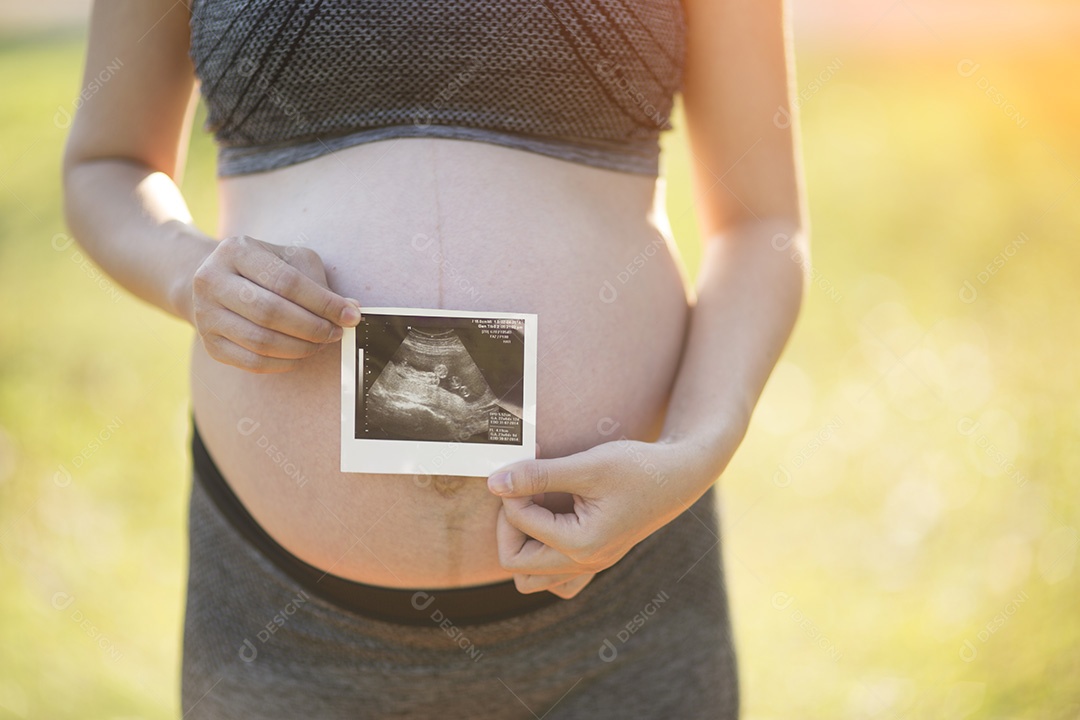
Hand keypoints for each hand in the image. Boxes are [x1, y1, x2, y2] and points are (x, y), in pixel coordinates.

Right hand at [188, 235, 362, 372]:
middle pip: (270, 312)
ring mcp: (206, 314)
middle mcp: (212, 280)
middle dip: (312, 327)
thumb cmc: (263, 269)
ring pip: (261, 341)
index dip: (322, 302)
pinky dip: (283, 363)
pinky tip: (300, 356)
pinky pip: (252, 362)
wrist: (216, 282)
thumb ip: (319, 283)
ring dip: (300, 348)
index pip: (285, 281)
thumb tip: (350, 310)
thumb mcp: (290, 260)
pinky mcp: (210, 343)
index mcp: (236, 251)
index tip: (350, 315)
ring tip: (321, 343)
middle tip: (336, 333)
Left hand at [488, 437, 710, 599]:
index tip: (523, 468)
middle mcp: (585, 563)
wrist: (678, 477)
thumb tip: (495, 483)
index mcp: (582, 544)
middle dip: (509, 525)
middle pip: (516, 565)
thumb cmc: (638, 468)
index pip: (519, 527)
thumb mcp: (586, 465)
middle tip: (522, 491)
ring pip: (531, 579)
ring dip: (522, 546)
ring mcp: (590, 566)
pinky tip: (550, 525)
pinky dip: (543, 558)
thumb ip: (538, 476)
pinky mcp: (593, 558)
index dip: (512, 493)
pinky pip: (556, 579)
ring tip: (534, 509)